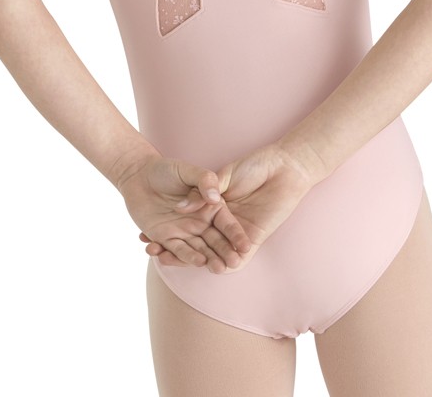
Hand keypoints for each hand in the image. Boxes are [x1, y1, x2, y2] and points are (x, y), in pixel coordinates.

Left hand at [118, 150, 252, 273]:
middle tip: (234, 263)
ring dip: (209, 259)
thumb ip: (204, 180)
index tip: (246, 247)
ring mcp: (184, 231)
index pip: (227, 223)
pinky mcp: (167, 237)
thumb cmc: (166, 170)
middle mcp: (200, 221)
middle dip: (225, 252)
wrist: (139, 176)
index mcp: (211, 206)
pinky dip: (185, 256)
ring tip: (217, 268)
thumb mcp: (187, 170)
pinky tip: (196, 262)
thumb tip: (215, 197)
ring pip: (200, 249)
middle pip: (216, 240)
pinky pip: (177, 249)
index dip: (236, 234)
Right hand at [139, 143, 313, 272]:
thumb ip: (203, 192)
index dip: (169, 230)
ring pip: (213, 252)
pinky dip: (227, 263)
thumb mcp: (224, 176)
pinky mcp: (255, 238)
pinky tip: (210, 267)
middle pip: (196, 241)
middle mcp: (224, 222)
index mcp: (216, 206)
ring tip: (172, 262)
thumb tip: (180, 208)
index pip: (188, 223)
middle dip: (174, 248)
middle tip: (152, 252)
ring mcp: (238, 231)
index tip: (146, 236)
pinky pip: (239, 256)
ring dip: (195, 259)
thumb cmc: (255, 165)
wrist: (284, 167)